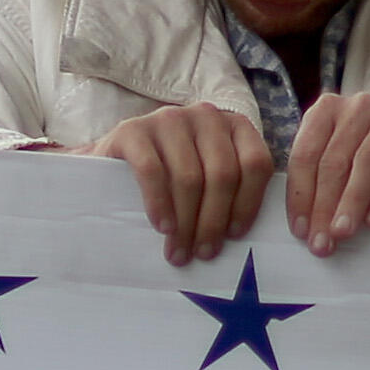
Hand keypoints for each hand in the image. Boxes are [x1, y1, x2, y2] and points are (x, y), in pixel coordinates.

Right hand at [91, 100, 273, 266]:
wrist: (113, 164)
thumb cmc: (171, 181)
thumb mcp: (208, 179)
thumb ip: (230, 194)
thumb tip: (241, 239)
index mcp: (234, 126)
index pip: (255, 164)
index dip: (248, 203)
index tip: (234, 236)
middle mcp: (205, 115)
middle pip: (222, 174)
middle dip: (213, 221)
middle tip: (203, 254)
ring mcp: (169, 119)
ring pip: (189, 177)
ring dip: (186, 222)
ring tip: (179, 252)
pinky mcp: (133, 129)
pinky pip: (152, 171)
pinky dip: (159, 204)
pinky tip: (162, 228)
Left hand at [283, 89, 369, 253]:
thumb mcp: (343, 171)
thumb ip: (319, 186)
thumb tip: (304, 228)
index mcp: (329, 109)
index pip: (305, 154)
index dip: (300, 196)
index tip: (300, 231)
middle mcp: (360, 105)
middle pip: (334, 161)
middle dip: (324, 206)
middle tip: (321, 243)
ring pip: (366, 162)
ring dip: (351, 203)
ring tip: (343, 233)